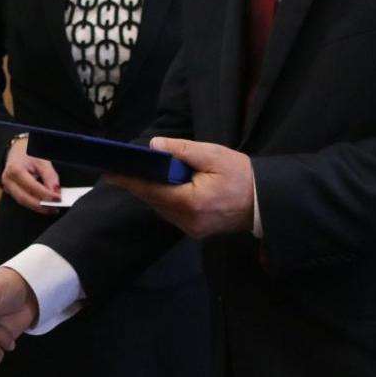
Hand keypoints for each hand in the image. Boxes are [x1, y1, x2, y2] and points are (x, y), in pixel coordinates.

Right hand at [2, 135, 61, 213]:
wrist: (16, 149)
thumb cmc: (27, 152)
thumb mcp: (41, 159)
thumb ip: (49, 175)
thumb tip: (55, 191)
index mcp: (14, 170)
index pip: (31, 186)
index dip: (46, 194)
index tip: (58, 198)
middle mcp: (8, 180)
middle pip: (25, 198)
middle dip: (41, 205)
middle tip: (55, 207)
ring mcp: (7, 187)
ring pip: (23, 202)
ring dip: (38, 207)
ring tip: (52, 208)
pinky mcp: (11, 191)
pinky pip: (23, 201)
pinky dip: (34, 204)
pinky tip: (44, 205)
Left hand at [105, 137, 254, 238]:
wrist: (265, 202)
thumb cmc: (242, 176)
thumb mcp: (214, 156)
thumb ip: (183, 150)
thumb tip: (155, 145)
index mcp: (191, 202)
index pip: (152, 190)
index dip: (130, 181)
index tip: (110, 172)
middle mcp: (187, 220)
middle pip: (154, 201)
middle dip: (140, 184)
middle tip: (123, 168)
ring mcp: (191, 229)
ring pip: (162, 208)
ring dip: (153, 192)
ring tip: (141, 174)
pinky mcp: (195, 231)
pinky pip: (172, 214)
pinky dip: (165, 199)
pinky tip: (164, 186)